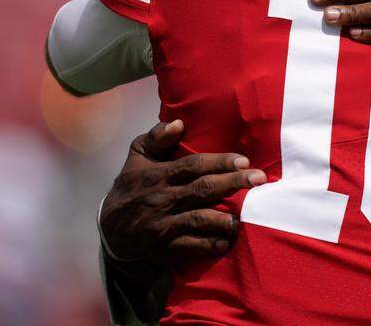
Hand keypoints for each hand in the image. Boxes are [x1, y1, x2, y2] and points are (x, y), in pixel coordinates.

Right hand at [99, 120, 265, 263]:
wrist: (111, 228)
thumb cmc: (134, 185)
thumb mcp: (138, 155)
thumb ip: (157, 137)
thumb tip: (178, 123)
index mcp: (160, 174)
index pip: (193, 166)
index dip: (219, 162)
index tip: (244, 160)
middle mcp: (163, 199)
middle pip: (203, 190)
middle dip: (233, 183)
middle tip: (259, 179)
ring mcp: (164, 225)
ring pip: (198, 220)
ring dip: (223, 219)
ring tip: (244, 216)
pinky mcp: (165, 248)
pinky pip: (189, 247)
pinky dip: (209, 245)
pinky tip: (226, 241)